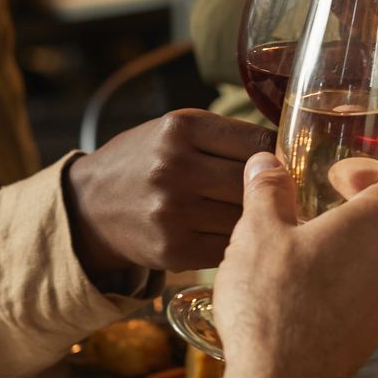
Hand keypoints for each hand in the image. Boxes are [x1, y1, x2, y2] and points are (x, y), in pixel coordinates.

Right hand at [63, 110, 274, 276]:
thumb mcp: (174, 130)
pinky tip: (237, 238)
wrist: (90, 206)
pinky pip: (230, 247)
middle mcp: (175, 166)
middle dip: (271, 191)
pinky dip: (238, 244)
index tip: (285, 167)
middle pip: (255, 183)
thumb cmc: (144, 161)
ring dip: (259, 221)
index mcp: (181, 128)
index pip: (258, 144)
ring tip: (264, 219)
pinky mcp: (174, 249)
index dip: (279, 158)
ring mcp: (173, 211)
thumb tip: (288, 156)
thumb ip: (225, 136)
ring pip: (247, 218)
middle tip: (282, 196)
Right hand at [214, 130, 377, 377]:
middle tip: (335, 180)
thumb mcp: (258, 231)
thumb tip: (266, 163)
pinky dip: (357, 263)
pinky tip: (314, 270)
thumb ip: (267, 189)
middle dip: (372, 187)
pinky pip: (377, 282)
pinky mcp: (376, 329)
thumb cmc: (273, 301)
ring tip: (317, 223)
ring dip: (362, 228)